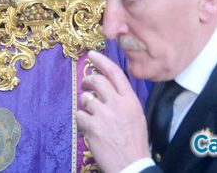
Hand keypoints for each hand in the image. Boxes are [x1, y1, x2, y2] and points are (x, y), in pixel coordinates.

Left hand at [77, 50, 149, 172]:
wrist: (132, 165)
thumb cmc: (134, 142)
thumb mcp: (137, 116)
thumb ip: (123, 100)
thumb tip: (108, 88)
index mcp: (131, 101)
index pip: (115, 73)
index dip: (102, 61)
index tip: (92, 55)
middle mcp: (118, 104)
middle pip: (97, 81)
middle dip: (88, 80)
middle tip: (86, 85)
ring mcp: (104, 115)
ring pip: (86, 98)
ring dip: (86, 104)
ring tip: (92, 115)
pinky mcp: (92, 126)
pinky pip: (80, 115)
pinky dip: (82, 121)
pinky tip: (90, 129)